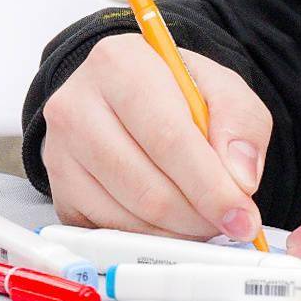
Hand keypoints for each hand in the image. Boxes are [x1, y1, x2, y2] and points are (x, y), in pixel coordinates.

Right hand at [42, 35, 272, 242]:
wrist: (128, 94)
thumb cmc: (174, 91)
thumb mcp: (221, 88)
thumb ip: (241, 124)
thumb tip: (239, 179)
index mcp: (118, 62)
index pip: (168, 137)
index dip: (210, 186)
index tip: (242, 216)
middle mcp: (76, 105)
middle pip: (146, 186)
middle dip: (198, 216)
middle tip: (229, 222)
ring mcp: (59, 152)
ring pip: (128, 217)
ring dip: (177, 231)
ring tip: (203, 216)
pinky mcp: (58, 190)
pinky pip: (108, 233)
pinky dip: (149, 238)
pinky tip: (170, 220)